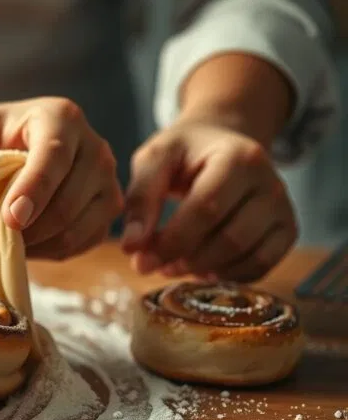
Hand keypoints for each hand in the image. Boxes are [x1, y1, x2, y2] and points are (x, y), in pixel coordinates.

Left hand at [0, 97, 122, 260]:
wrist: (30, 142)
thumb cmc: (0, 135)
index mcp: (61, 118)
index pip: (53, 157)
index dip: (33, 191)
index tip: (11, 219)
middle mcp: (95, 146)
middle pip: (68, 200)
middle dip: (30, 227)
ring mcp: (109, 179)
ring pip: (78, 226)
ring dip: (39, 242)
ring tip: (10, 238)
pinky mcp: (110, 208)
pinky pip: (84, 241)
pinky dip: (53, 250)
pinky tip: (31, 241)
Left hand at [121, 119, 297, 282]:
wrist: (221, 143)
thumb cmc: (184, 153)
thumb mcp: (155, 160)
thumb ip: (141, 198)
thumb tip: (132, 247)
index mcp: (239, 158)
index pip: (206, 209)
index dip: (172, 241)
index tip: (140, 260)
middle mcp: (271, 183)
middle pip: (229, 238)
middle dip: (185, 259)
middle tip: (153, 265)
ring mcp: (283, 208)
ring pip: (248, 256)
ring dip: (205, 270)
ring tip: (172, 265)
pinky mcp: (286, 229)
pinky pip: (263, 264)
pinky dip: (228, 275)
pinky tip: (200, 269)